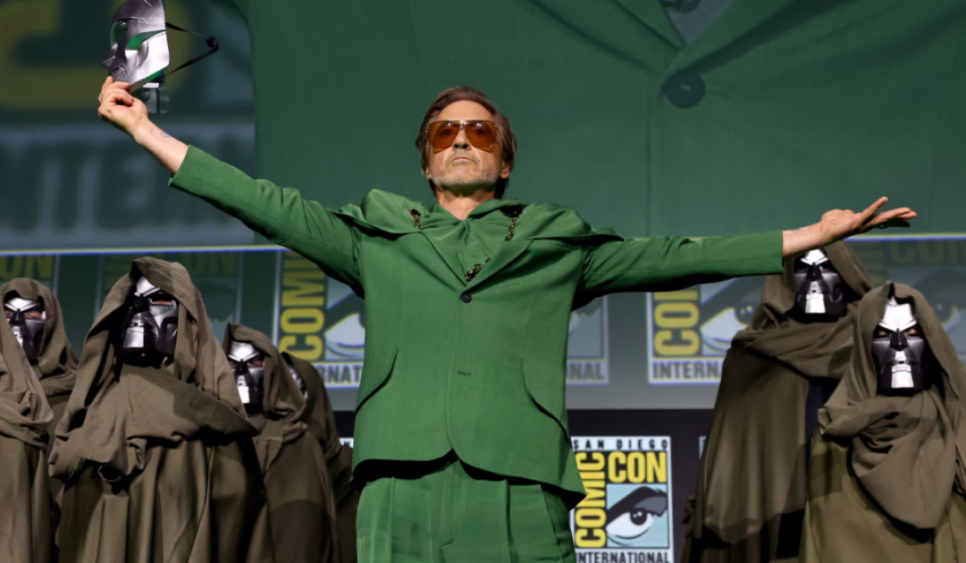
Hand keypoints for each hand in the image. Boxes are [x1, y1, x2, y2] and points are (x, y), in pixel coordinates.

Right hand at [97, 76, 148, 136]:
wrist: (139, 123)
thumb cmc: (138, 115)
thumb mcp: (130, 100)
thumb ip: (123, 94)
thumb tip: (121, 86)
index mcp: (109, 108)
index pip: (104, 94)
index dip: (107, 85)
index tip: (110, 78)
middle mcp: (103, 109)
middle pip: (105, 91)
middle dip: (117, 85)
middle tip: (127, 86)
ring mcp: (102, 109)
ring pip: (109, 91)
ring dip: (123, 93)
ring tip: (130, 100)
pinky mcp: (104, 109)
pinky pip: (111, 95)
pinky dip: (122, 96)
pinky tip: (128, 102)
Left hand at [782, 197, 916, 256]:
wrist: (822, 230)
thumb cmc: (830, 223)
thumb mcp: (842, 215)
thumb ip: (847, 213)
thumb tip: (849, 212)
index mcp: (864, 223)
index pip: (882, 221)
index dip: (895, 220)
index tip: (908, 220)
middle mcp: (865, 224)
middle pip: (886, 220)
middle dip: (901, 217)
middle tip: (914, 214)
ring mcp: (862, 223)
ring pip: (882, 218)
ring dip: (895, 214)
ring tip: (907, 211)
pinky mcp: (857, 220)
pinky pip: (868, 211)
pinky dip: (876, 205)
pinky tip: (885, 199)